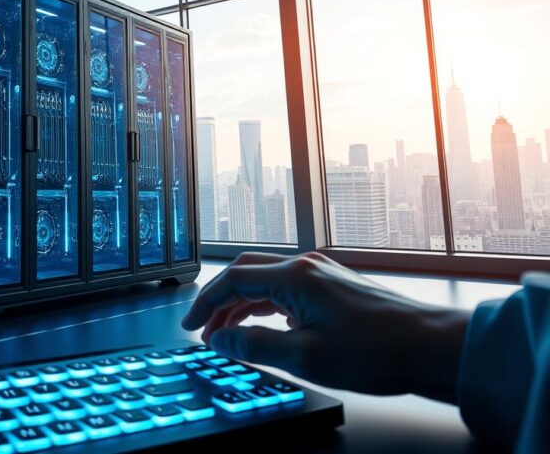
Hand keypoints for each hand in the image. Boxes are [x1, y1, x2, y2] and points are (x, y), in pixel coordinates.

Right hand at [181, 252, 469, 402]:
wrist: (433, 348)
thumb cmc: (379, 352)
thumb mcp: (304, 357)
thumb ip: (254, 346)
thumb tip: (222, 341)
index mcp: (296, 277)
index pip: (233, 280)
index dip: (204, 304)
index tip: (191, 324)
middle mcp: (308, 267)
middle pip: (247, 274)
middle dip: (220, 301)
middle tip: (204, 328)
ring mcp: (324, 275)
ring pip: (267, 282)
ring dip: (243, 305)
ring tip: (229, 334)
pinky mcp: (336, 287)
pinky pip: (288, 290)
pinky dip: (266, 307)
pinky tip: (265, 327)